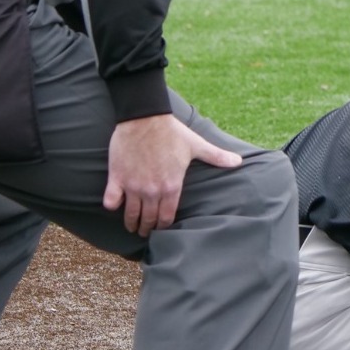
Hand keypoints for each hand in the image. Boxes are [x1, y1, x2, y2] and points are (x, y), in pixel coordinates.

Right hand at [104, 114, 243, 236]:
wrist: (145, 117)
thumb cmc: (172, 132)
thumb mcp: (196, 146)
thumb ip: (216, 157)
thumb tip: (238, 161)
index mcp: (172, 187)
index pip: (167, 217)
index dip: (164, 226)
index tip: (161, 228)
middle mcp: (152, 191)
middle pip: (149, 220)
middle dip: (147, 228)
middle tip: (145, 231)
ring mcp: (133, 186)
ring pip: (131, 214)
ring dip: (131, 223)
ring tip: (131, 226)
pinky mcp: (117, 177)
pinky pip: (111, 200)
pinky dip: (111, 205)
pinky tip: (114, 205)